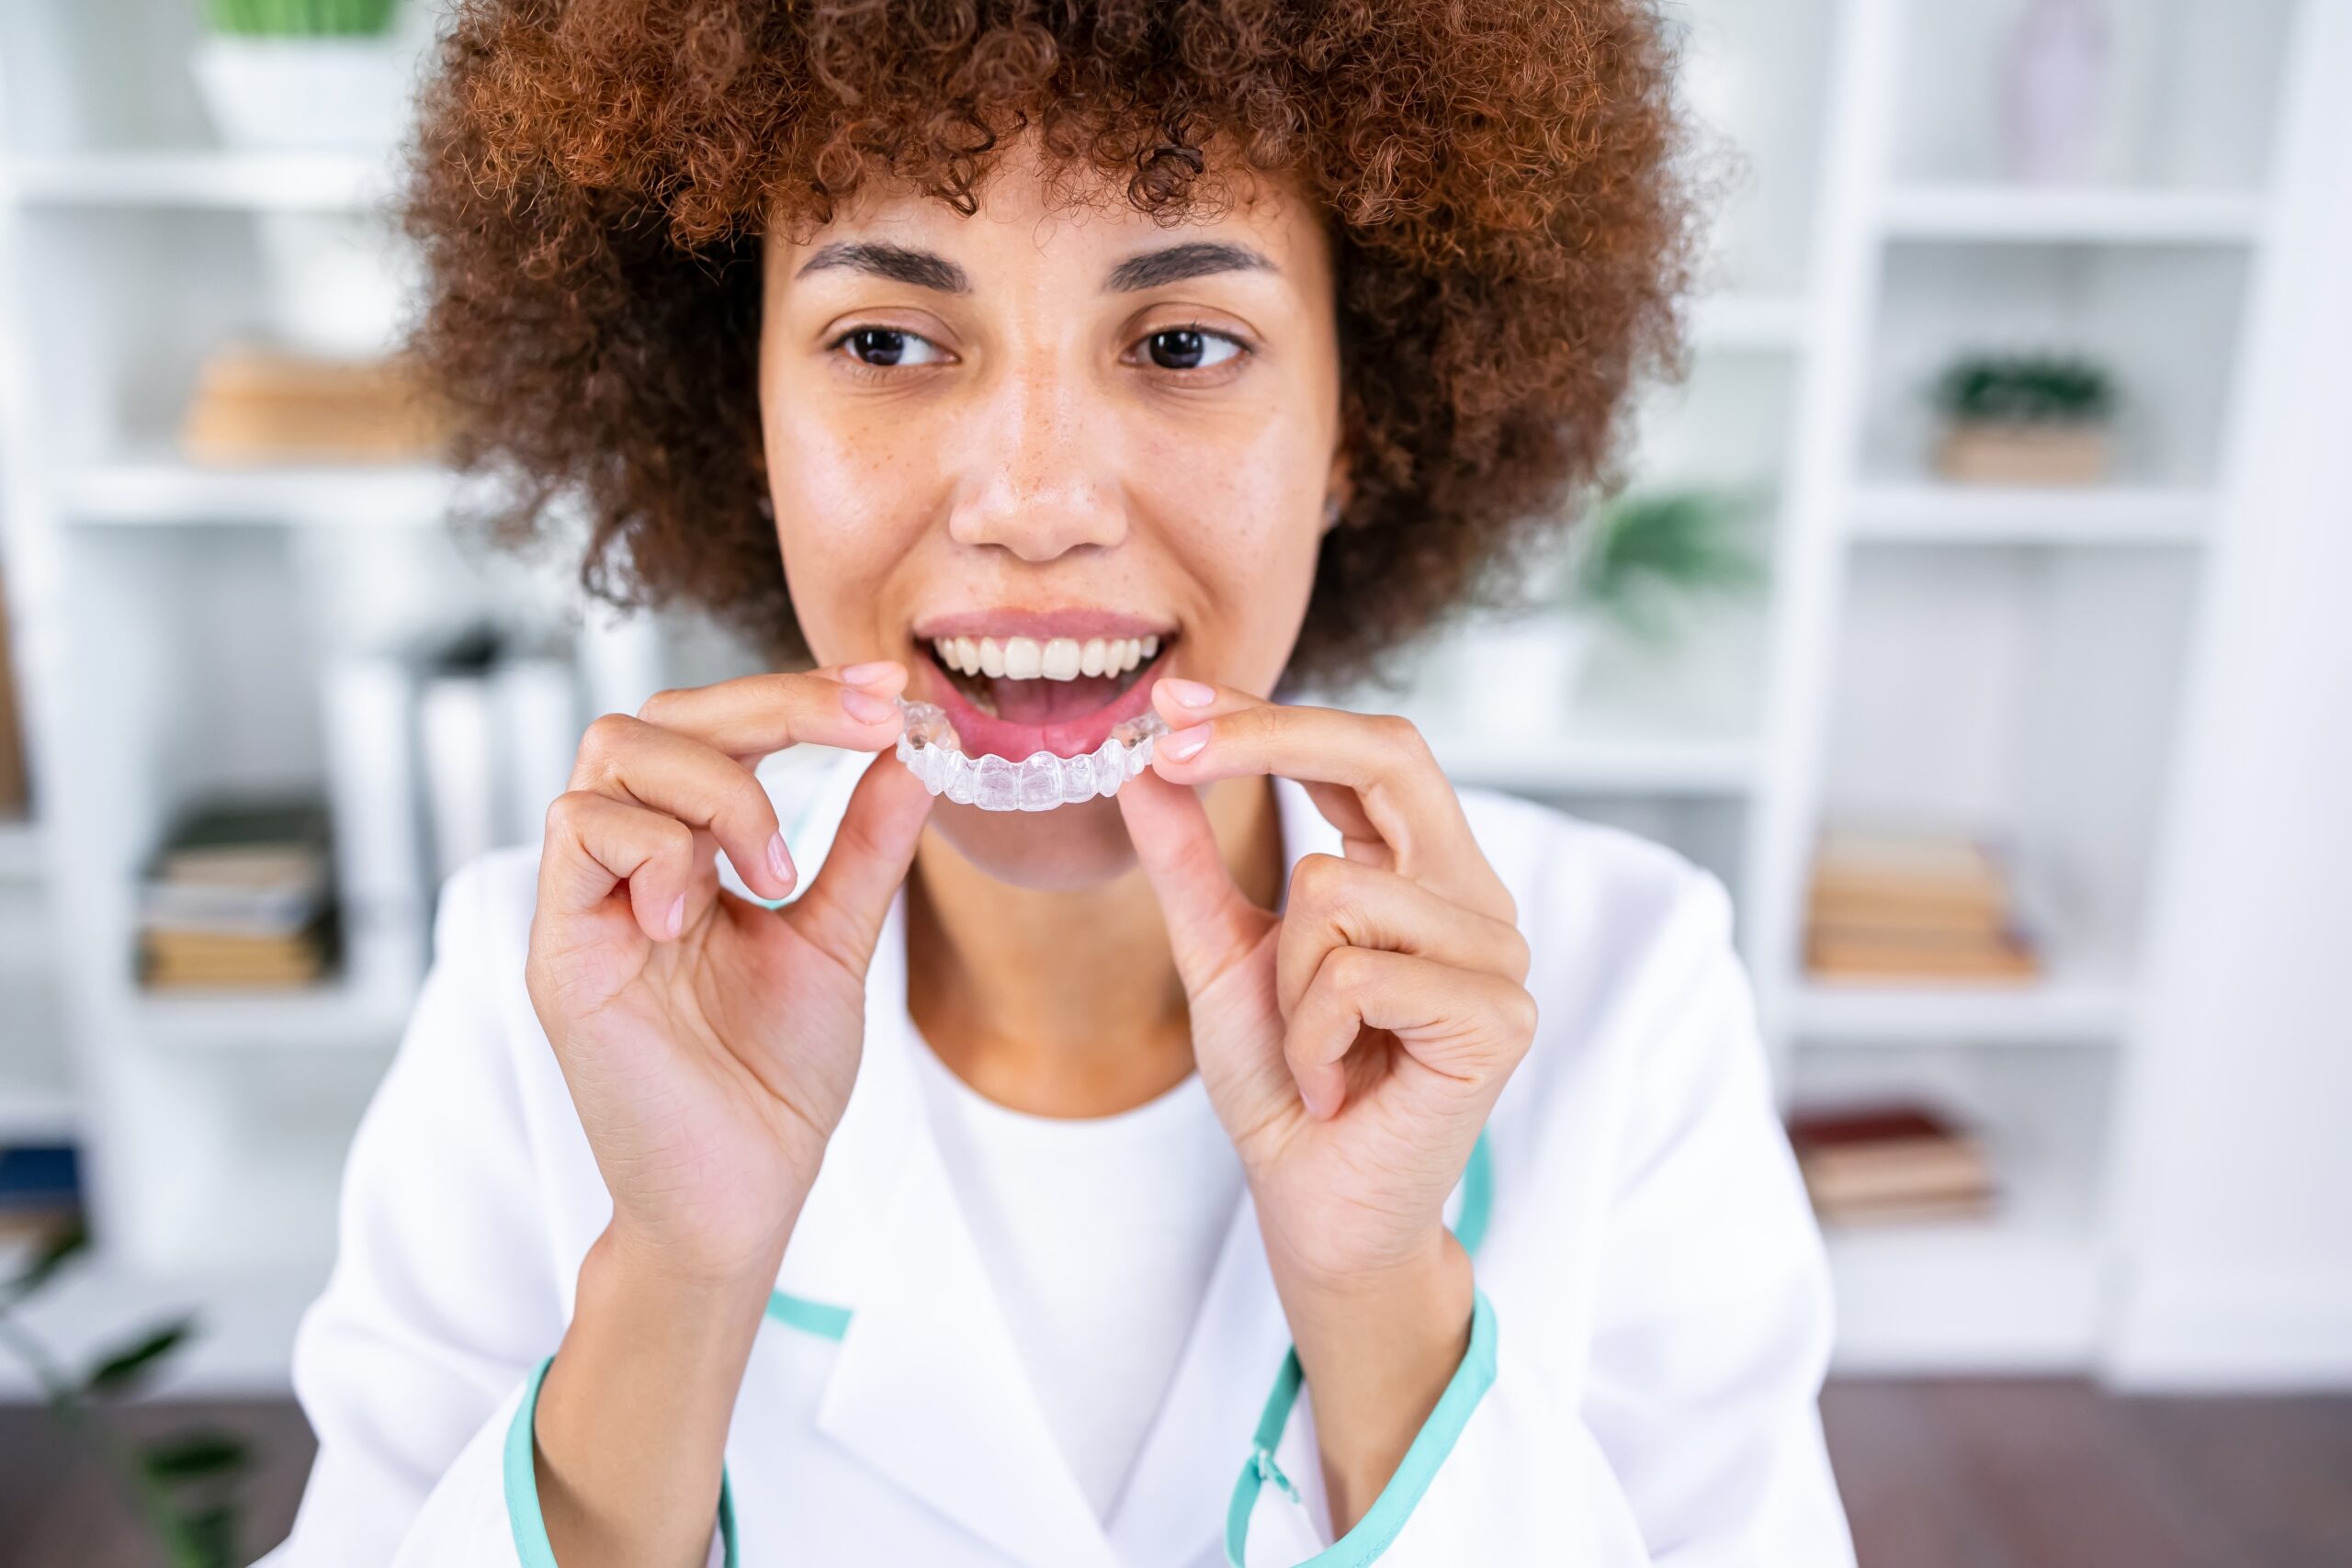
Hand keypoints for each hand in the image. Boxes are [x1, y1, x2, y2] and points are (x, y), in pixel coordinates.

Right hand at [525, 662, 932, 1289]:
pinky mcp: (559, 950)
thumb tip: (915, 747)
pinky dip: (655, 847)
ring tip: (773, 874)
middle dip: (772, 704)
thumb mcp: (836, 942)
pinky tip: (696, 912)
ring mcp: (585, 902)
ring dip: (717, 788)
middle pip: (660, 715)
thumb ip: (864, 847)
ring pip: (612, 751)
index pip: (719, 728)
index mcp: (688, 853)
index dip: (798, 694)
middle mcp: (627, 864)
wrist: (740, 1198)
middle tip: (867, 722)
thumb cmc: (774, 1082)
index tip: (886, 689)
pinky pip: (579, 830)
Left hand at [1118, 680, 1534, 1290]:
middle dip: (1269, 740)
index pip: (1366, 749)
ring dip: (1285, 980)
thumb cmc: (1285, 1086)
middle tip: (1170, 750)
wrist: (1315, 1208)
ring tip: (1312, 1048)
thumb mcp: (1220, 955)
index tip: (1170, 701)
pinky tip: (1334, 1082)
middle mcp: (1474, 897)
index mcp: (1423, 869)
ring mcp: (1499, 957)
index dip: (1271, 714)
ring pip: (1339, 888)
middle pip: (1392, 755)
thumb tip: (1143, 761)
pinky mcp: (1498, 1019)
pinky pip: (1357, 974)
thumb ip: (1189, 861)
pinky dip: (1312, 1035)